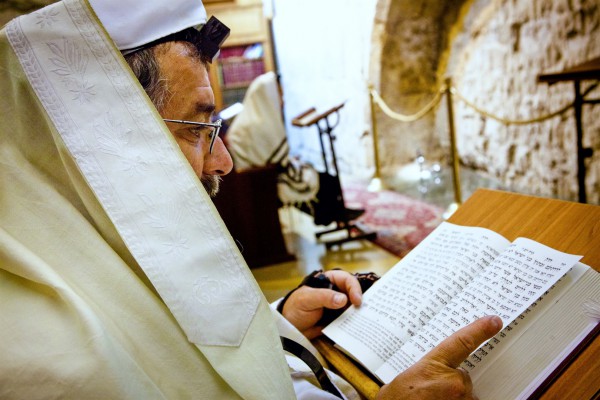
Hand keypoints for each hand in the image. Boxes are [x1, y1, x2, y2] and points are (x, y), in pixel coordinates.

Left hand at [281, 270, 362, 338]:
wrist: (289, 327)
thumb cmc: (295, 308)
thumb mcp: (307, 300)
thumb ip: (324, 297)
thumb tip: (343, 299)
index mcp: (328, 281)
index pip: (346, 280)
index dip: (354, 288)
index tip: (357, 300)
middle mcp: (336, 292)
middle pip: (353, 293)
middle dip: (360, 301)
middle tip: (364, 311)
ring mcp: (338, 306)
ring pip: (353, 307)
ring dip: (358, 313)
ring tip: (364, 320)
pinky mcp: (338, 319)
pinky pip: (349, 320)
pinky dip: (354, 323)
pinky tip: (358, 328)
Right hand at [376, 315, 502, 399]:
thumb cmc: (396, 399)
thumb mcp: (407, 378)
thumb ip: (427, 371)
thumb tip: (438, 374)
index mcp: (434, 365)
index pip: (462, 342)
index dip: (479, 330)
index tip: (494, 321)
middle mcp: (453, 381)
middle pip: (463, 378)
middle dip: (450, 385)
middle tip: (430, 393)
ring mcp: (461, 399)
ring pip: (465, 396)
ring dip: (453, 399)